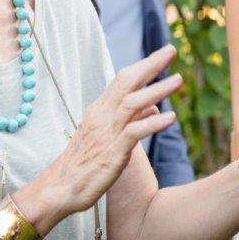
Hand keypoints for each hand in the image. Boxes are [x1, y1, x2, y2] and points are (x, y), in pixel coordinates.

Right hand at [34, 45, 181, 216]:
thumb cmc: (84, 164)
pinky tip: (171, 118)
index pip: (123, 79)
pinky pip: (134, 132)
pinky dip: (153, 123)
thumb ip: (132, 119)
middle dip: (150, 65)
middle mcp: (102, 115)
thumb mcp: (108, 137)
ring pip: (132, 103)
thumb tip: (155, 107)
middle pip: (127, 82)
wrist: (60, 189)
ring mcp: (107, 132)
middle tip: (171, 50)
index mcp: (100, 109)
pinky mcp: (112, 152)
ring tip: (178, 80)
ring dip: (156, 90)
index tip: (163, 54)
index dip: (143, 65)